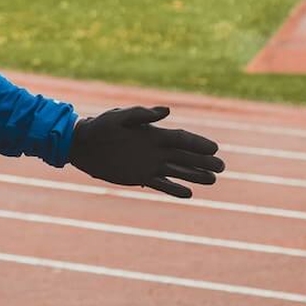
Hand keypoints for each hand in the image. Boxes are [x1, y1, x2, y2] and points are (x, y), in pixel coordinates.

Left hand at [68, 106, 224, 198]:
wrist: (83, 144)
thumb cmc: (100, 126)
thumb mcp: (119, 117)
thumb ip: (142, 115)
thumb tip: (166, 111)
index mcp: (153, 134)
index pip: (181, 139)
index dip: (198, 144)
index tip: (214, 149)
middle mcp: (155, 149)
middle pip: (185, 157)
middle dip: (203, 161)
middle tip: (222, 167)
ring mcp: (149, 164)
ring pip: (178, 171)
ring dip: (195, 175)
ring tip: (213, 180)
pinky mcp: (140, 176)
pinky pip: (161, 184)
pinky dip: (175, 189)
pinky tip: (189, 194)